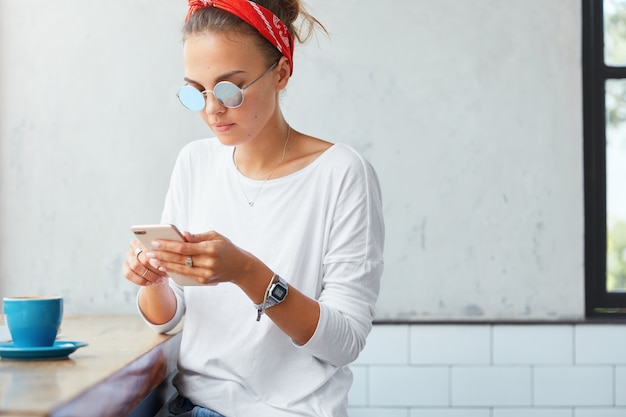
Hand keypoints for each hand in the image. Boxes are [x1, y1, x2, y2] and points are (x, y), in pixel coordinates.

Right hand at [123, 240, 168, 285]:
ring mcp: (128, 257)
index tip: (165, 266)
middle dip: (155, 269)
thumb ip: (164, 254)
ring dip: (149, 275)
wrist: (158, 271)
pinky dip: (140, 280)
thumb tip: (164, 256)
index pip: (149, 249)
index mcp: (145, 240)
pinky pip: (128, 274)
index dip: (157, 259)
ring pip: (135, 266)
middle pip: (143, 258)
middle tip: (164, 275)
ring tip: (159, 280)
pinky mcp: (125, 267)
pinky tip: (150, 283)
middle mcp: (134, 247)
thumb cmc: (163, 261)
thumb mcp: (166, 256)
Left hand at [144, 230, 260, 285]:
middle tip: (148, 252)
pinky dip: (173, 271)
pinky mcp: (204, 280)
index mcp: (209, 249)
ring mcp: (205, 273)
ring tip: (153, 259)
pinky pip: (185, 275)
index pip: (184, 247)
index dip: (168, 245)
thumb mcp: (215, 236)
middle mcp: (207, 262)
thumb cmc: (226, 248)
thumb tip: (182, 235)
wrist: (240, 267)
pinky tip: (164, 266)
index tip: (155, 242)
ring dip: (164, 264)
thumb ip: (198, 236)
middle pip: (179, 259)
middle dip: (162, 255)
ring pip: (180, 269)